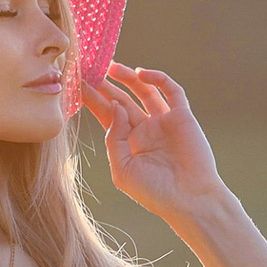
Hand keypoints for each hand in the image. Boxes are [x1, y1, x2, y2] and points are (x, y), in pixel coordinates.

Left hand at [80, 62, 226, 219]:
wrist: (190, 201)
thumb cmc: (155, 193)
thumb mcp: (122, 171)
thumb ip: (114, 138)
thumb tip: (116, 106)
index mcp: (127, 143)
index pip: (106, 114)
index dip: (92, 98)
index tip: (76, 82)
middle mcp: (144, 129)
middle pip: (121, 99)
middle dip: (105, 84)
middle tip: (89, 67)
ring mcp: (163, 122)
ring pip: (144, 91)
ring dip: (128, 77)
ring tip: (111, 66)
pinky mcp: (182, 116)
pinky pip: (171, 91)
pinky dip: (158, 79)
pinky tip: (141, 74)